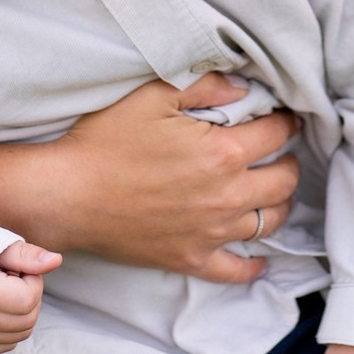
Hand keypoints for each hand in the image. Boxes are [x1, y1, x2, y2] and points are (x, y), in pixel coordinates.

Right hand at [0, 73, 298, 284]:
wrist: (64, 195)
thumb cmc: (103, 141)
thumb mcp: (151, 95)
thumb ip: (204, 84)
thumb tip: (242, 87)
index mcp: (221, 152)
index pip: (277, 134)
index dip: (285, 120)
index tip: (283, 116)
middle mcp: (225, 196)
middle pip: (284, 181)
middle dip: (288, 161)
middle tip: (278, 152)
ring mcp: (210, 233)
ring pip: (270, 222)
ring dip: (278, 204)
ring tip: (270, 190)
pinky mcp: (191, 259)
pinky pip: (237, 269)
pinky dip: (254, 264)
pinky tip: (258, 256)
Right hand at [0, 241, 60, 353]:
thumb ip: (24, 255)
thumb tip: (56, 261)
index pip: (28, 298)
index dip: (31, 279)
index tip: (14, 267)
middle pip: (28, 319)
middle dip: (28, 296)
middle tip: (8, 277)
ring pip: (20, 334)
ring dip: (21, 313)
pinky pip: (4, 345)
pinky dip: (9, 328)